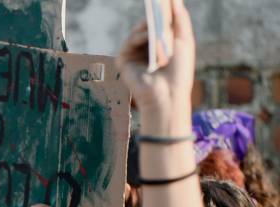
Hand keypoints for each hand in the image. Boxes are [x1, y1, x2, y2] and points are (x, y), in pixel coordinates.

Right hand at [116, 0, 195, 128]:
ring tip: (154, 26)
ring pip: (137, 33)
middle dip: (154, 15)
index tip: (164, 0)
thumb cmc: (179, 71)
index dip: (162, 11)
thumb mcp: (184, 41)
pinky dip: (137, 38)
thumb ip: (180, 20)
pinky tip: (145, 37)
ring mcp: (135, 55)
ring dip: (146, 28)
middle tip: (158, 3)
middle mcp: (147, 49)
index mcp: (162, 44)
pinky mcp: (124, 62)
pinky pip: (128, 44)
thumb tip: (176, 0)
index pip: (160, 23)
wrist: (167, 94)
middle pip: (147, 26)